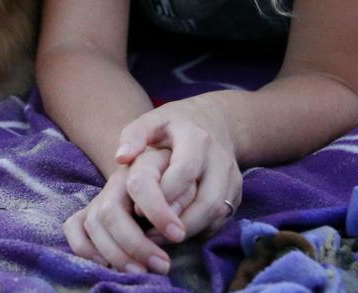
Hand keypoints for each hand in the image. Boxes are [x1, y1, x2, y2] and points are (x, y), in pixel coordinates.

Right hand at [64, 147, 175, 274]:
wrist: (163, 175)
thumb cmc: (180, 182)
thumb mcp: (189, 181)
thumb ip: (184, 194)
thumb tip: (174, 219)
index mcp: (140, 168)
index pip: (140, 184)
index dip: (157, 210)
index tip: (178, 234)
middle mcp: (115, 183)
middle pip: (110, 212)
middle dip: (135, 244)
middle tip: (163, 265)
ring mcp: (99, 199)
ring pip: (93, 224)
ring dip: (116, 254)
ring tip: (143, 272)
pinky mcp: (88, 214)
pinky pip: (73, 229)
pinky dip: (85, 248)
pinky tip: (107, 264)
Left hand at [114, 99, 242, 239]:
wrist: (212, 122)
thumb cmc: (173, 125)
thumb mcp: (151, 121)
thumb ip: (133, 136)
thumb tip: (121, 158)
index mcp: (196, 139)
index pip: (184, 173)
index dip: (161, 195)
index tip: (136, 210)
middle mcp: (220, 160)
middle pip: (207, 200)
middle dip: (178, 222)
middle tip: (149, 235)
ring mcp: (232, 179)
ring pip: (217, 214)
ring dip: (188, 231)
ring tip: (159, 238)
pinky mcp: (236, 194)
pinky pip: (221, 220)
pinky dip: (199, 231)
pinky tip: (176, 233)